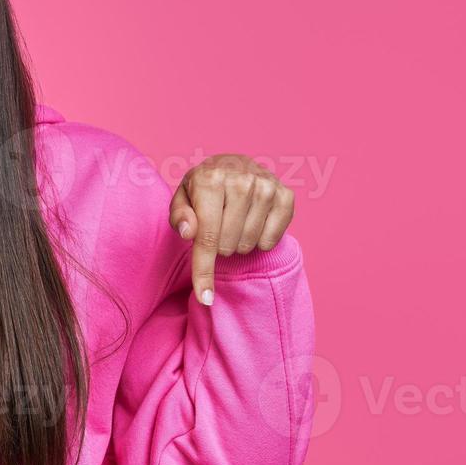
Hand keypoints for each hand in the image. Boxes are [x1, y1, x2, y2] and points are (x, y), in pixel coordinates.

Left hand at [168, 155, 293, 307]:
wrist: (231, 166)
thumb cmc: (202, 189)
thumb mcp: (182, 198)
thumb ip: (179, 216)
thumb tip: (188, 232)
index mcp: (209, 178)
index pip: (207, 235)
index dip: (204, 270)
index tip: (205, 298)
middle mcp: (241, 179)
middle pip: (228, 244)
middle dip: (218, 246)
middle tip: (217, 228)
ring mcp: (266, 186)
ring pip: (249, 244)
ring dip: (237, 243)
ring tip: (233, 225)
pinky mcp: (286, 195)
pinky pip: (271, 240)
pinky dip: (259, 240)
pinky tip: (252, 223)